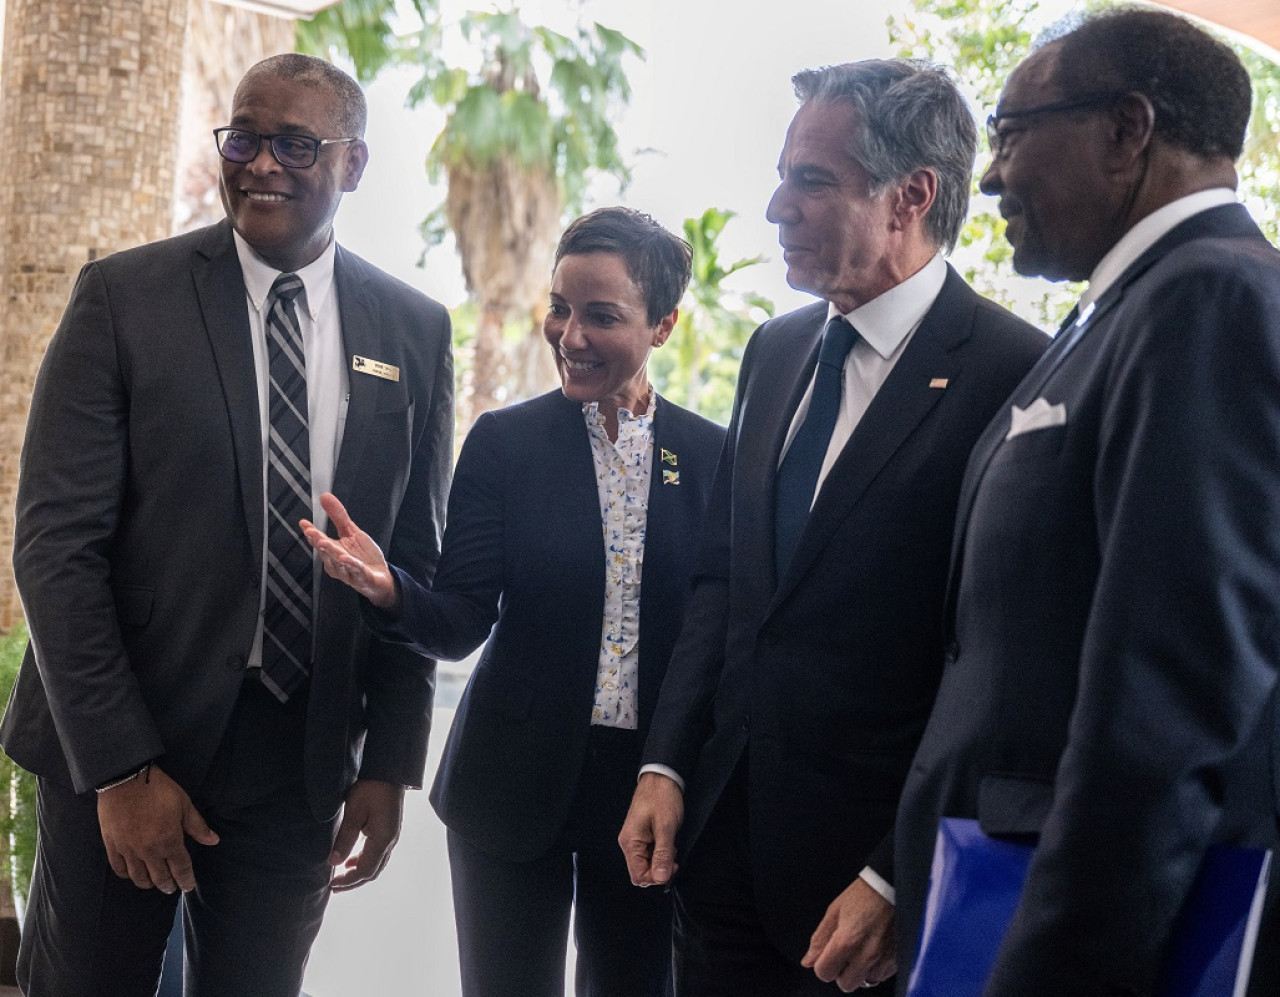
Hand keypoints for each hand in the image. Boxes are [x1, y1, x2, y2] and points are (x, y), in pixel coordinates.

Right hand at [97, 763, 218, 893]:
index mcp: (169, 841)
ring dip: (148, 883)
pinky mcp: (112, 846)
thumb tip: (213, 841)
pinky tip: (132, 874)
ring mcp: (128, 850)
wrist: (125, 779)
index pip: (181, 868)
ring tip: (154, 884)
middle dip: (168, 885)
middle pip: (160, 877)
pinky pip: (119, 869)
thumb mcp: (184, 804)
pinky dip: (127, 875)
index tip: (188, 887)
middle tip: (172, 888)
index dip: (186, 880)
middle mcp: (149, 851)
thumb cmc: (158, 789)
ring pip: (139, 877)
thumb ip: (197, 826)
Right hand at [301, 492, 398, 611]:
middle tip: (312, 533)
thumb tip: (324, 496)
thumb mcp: (352, 532)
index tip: (304, 523)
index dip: (312, 533)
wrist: (381, 577)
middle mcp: (337, 563)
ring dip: (332, 553)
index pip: (320, 541)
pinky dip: (351, 565)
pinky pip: (356, 571)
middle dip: (319, 542)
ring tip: (325, 543)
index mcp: (333, 551)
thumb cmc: (363, 556)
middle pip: (327, 552)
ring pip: (338, 563)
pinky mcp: (363, 578)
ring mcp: (349, 572)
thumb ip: (338, 516)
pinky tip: (346, 558)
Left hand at [329, 779, 404, 891]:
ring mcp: (392, 836)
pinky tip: (351, 860)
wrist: (390, 770)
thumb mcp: (354, 812)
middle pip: (373, 872)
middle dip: (353, 882)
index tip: (330, 884)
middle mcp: (391, 841)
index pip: (365, 870)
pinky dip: (364, 862)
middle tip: (333, 887)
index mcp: (383, 839)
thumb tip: (333, 862)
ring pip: (376, 864)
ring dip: (359, 873)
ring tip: (340, 876)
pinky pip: (378, 854)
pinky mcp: (389, 830)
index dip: (348, 881)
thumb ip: (345, 838)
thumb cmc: (371, 788)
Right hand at [618, 772, 683, 886]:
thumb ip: (663, 854)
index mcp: (630, 842)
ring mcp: (634, 839)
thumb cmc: (662, 797)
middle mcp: (629, 843)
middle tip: (673, 856)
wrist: (661, 778)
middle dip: (659, 869)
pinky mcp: (641, 836)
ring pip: (646, 863)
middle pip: (641, 872)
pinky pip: (649, 854)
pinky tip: (667, 841)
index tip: (671, 867)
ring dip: (660, 860)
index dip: (656, 877)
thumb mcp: (665, 827)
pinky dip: (660, 852)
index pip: (638, 876)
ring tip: (670, 844)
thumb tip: (661, 878)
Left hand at [801, 877, 896, 991]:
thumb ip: (820, 939)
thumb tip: (808, 961)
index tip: (826, 955)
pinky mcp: (899, 959)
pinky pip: (882, 975)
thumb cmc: (864, 894)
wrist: (892, 886)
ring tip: (861, 949)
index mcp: (847, 940)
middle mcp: (867, 954)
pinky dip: (876, 968)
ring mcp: (885, 959)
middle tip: (844, 954)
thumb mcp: (834, 911)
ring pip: (865, 981)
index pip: (825, 973)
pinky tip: (875, 950)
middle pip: (846, 984)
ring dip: (860, 970)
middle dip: (841, 972)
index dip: (822, 965)